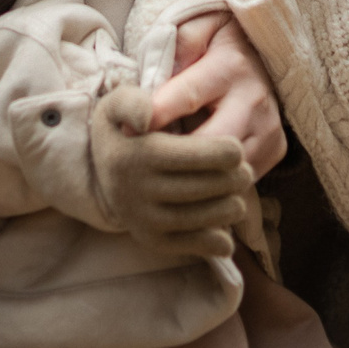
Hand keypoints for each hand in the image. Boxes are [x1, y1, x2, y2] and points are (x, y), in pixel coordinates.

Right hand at [88, 84, 251, 258]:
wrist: (102, 173)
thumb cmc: (124, 130)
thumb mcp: (117, 104)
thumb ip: (131, 101)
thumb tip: (147, 118)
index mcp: (134, 156)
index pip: (195, 155)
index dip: (226, 152)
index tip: (236, 149)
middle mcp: (135, 192)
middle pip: (205, 187)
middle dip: (235, 180)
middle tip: (245, 172)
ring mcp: (143, 220)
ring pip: (203, 218)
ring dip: (231, 208)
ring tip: (238, 196)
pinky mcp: (151, 240)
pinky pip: (193, 246)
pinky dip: (217, 243)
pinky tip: (227, 230)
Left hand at [151, 14, 286, 179]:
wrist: (270, 52)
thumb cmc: (221, 43)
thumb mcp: (199, 27)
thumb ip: (177, 44)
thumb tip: (154, 77)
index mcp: (230, 66)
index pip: (187, 96)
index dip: (154, 115)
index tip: (126, 129)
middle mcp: (254, 100)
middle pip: (208, 145)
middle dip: (174, 158)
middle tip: (144, 161)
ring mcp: (268, 129)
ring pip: (224, 170)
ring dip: (192, 173)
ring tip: (166, 168)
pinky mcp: (275, 150)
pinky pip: (237, 178)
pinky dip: (212, 179)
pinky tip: (193, 170)